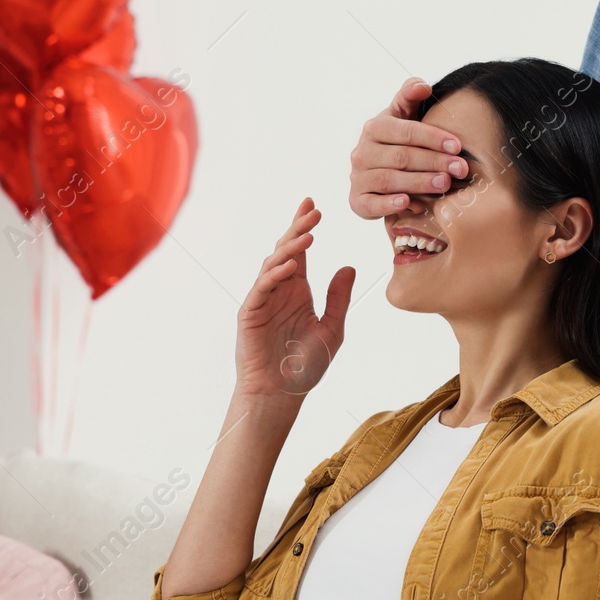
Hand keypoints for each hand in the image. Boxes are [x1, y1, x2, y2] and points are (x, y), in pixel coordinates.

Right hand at [236, 197, 355, 399]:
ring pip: (273, 264)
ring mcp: (263, 299)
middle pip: (286, 250)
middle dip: (298, 228)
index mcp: (298, 290)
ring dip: (290, 248)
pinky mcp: (250, 313)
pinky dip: (276, 274)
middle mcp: (279, 290)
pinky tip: (291, 265)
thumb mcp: (332, 328)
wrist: (281, 394)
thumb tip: (349, 267)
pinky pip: (262, 288)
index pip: (301, 252)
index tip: (314, 206)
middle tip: (313, 209)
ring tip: (309, 234)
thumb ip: (339, 298)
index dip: (304, 228)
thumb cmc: (304, 365)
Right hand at [348, 76, 467, 218]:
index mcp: (374, 128)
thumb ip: (409, 96)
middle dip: (434, 162)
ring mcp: (358, 177)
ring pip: (389, 180)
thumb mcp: (401, 115)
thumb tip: (423, 85)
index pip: (406, 131)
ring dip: (419, 182)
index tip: (458, 146)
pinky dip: (388, 204)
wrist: (376, 172)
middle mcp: (362, 152)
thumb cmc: (396, 141)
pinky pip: (371, 204)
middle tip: (460, 168)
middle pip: (401, 157)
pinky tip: (407, 203)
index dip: (433, 138)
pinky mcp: (357, 201)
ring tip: (444, 183)